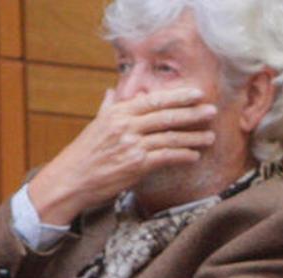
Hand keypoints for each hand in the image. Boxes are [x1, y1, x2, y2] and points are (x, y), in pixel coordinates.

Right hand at [28, 87, 217, 224]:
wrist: (70, 180)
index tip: (197, 94)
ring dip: (193, 137)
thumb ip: (107, 108)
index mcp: (117, 113)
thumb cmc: (83, 155)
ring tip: (210, 136)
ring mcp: (132, 145)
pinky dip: (183, 155)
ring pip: (170, 137)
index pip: (154, 100)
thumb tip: (110, 92)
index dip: (178, 96)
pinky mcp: (136, 165)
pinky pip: (167, 157)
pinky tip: (194, 155)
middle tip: (212, 110)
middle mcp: (126, 126)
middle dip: (193, 113)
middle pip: (167, 116)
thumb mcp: (95, 125)